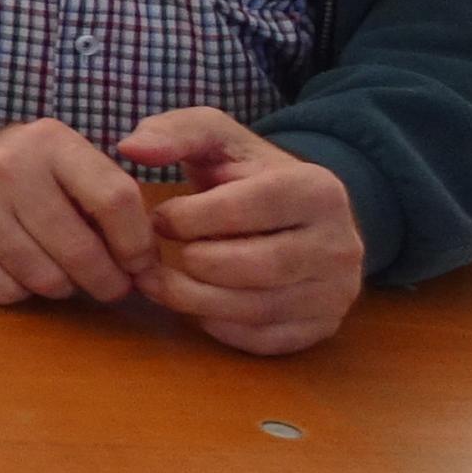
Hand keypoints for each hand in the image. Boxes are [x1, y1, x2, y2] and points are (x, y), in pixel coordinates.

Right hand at [0, 120, 157, 308]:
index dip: (137, 244)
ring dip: (62, 288)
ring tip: (61, 276)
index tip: (140, 265)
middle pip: (80, 249)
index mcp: (49, 141)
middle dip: (107, 281)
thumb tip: (144, 261)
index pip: (115, 199)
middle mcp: (5, 166)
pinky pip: (2, 290)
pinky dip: (19, 293)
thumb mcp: (62, 159)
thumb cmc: (17, 170)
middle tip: (110, 286)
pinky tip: (18, 273)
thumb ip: (106, 194)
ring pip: (43, 278)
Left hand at [120, 109, 367, 356]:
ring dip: (193, 300)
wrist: (295, 216)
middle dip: (191, 264)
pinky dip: (218, 327)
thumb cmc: (245, 175)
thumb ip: (174, 132)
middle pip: (255, 266)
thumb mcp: (216, 139)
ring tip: (157, 284)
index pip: (249, 208)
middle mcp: (340, 243)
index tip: (159, 217)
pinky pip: (263, 340)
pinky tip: (194, 305)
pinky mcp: (322, 326)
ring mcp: (337, 291)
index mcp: (318, 189)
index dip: (191, 217)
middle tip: (150, 261)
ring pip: (258, 308)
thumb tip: (131, 147)